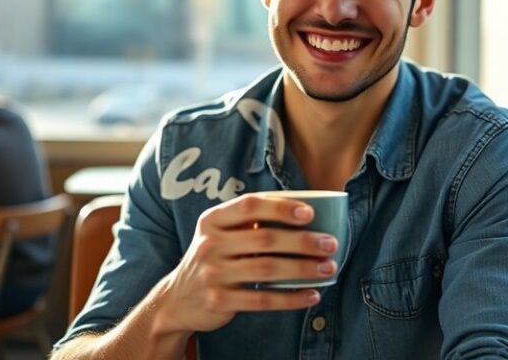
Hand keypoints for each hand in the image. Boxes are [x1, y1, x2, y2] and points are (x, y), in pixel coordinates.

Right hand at [154, 193, 338, 334]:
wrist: (177, 299)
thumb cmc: (214, 258)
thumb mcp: (220, 234)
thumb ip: (249, 222)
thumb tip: (305, 213)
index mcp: (212, 220)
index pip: (250, 205)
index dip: (281, 207)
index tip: (310, 213)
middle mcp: (210, 244)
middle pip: (264, 239)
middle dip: (303, 241)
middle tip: (330, 243)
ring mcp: (213, 274)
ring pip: (267, 270)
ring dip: (303, 269)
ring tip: (328, 268)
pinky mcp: (220, 301)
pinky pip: (262, 300)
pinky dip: (291, 298)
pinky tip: (312, 295)